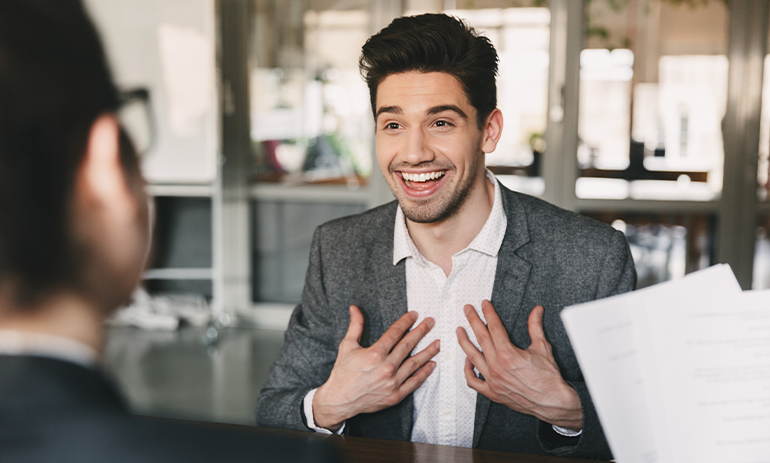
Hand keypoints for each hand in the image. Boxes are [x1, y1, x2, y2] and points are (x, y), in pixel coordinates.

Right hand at [313, 305, 439, 430]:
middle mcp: (386, 367)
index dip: (406, 322)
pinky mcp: (395, 395)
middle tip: (431, 322)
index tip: (414, 315)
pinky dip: (424, 374)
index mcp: (375, 353)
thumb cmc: (342, 373)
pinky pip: (414, 383)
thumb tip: (355, 308)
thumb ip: (355, 326)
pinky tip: (432, 365)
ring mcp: (392, 382)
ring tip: (438, 343)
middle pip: (408, 345)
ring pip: (415, 363)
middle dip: (421, 332)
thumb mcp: (347, 346)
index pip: (395, 333)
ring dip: (428, 352)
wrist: (339, 400)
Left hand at [456, 300, 581, 430]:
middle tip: (467, 309)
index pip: (494, 327)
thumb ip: (535, 327)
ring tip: (460, 331)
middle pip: (481, 338)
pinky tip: (467, 360)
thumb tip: (536, 310)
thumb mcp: (542, 347)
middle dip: (473, 321)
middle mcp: (497, 367)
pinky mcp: (492, 393)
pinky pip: (473, 381)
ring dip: (464, 342)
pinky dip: (467, 370)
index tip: (484, 304)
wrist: (553, 402)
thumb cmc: (549, 378)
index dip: (488, 313)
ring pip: (472, 357)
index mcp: (508, 354)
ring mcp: (493, 381)